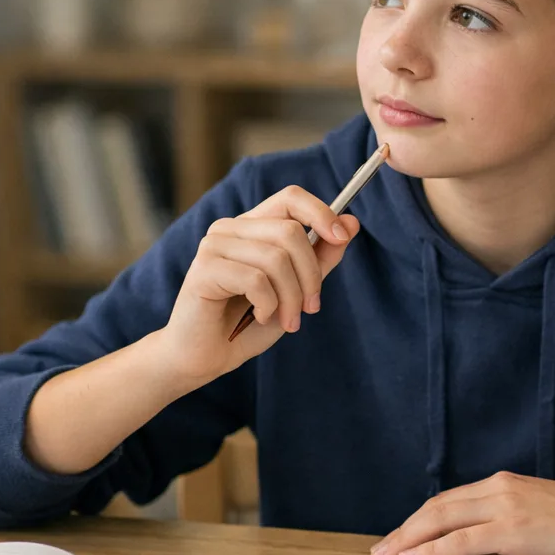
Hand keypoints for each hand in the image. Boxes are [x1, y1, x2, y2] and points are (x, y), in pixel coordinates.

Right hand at [154, 185, 360, 389]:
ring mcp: (214, 246)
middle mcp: (231, 228)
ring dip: (291, 297)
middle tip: (310, 308)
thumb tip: (351, 224)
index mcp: (253, 226)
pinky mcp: (203, 269)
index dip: (321, 212)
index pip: (290, 198)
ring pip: (276, 258)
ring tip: (288, 320)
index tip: (341, 237)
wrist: (206, 357)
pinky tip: (260, 317)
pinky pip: (255, 279)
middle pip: (290, 231)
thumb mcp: (296, 290)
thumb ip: (321, 258)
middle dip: (310, 275)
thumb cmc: (249, 323)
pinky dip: (268, 305)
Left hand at [370, 471, 554, 554]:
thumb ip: (514, 527)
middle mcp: (500, 488)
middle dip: (404, 530)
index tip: (401, 538)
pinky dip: (432, 550)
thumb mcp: (544, 520)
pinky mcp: (514, 530)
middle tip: (379, 551)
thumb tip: (488, 551)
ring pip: (441, 520)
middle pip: (437, 507)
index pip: (450, 501)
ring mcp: (506, 506)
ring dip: (408, 539)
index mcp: (506, 484)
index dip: (421, 520)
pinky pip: (460, 540)